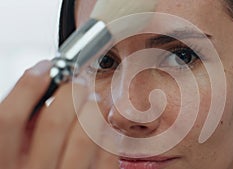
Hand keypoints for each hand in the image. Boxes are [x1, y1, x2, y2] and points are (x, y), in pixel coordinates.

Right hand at [0, 60, 117, 168]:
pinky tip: (104, 123)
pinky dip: (106, 132)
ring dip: (92, 109)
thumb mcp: (13, 156)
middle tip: (77, 82)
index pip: (9, 119)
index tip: (44, 68)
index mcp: (6, 165)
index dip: (27, 87)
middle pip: (53, 122)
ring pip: (83, 136)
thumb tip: (39, 93)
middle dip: (69, 93)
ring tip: (94, 98)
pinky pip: (105, 154)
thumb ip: (21, 131)